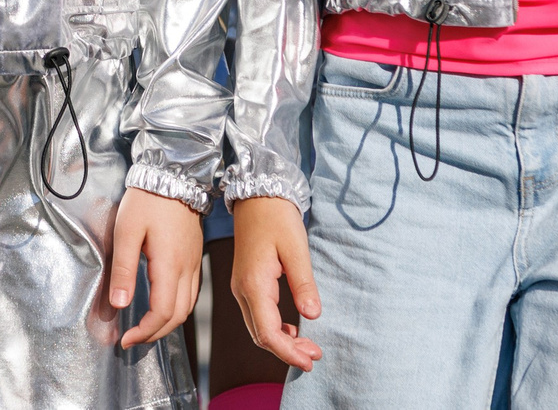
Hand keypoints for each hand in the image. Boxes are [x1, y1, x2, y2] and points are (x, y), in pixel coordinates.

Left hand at [107, 187, 203, 348]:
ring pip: (187, 307)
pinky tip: (161, 306)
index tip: (125, 339)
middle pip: (178, 316)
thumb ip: (122, 269)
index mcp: (170, 264)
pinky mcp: (194, 257)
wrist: (173, 174)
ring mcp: (194, 263)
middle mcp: (187, 268)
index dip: (145, 332)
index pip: (163, 313)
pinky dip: (176, 309)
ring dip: (167, 324)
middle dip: (155, 334)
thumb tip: (119, 304)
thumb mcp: (126, 230)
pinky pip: (190, 293)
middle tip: (133, 339)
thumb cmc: (147, 199)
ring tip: (144, 328)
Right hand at [229, 194, 321, 369]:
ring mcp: (241, 288)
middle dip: (287, 352)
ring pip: (258, 328)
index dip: (288, 353)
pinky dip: (275, 330)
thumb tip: (313, 315)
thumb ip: (304, 284)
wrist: (257, 196)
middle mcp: (242, 291)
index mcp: (254, 284)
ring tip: (309, 346)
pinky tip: (293, 330)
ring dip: (282, 342)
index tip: (311, 361)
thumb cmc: (277, 218)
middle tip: (315, 356)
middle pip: (261, 336)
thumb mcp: (296, 248)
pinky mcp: (246, 284)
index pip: (268, 333)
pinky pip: (257, 316)